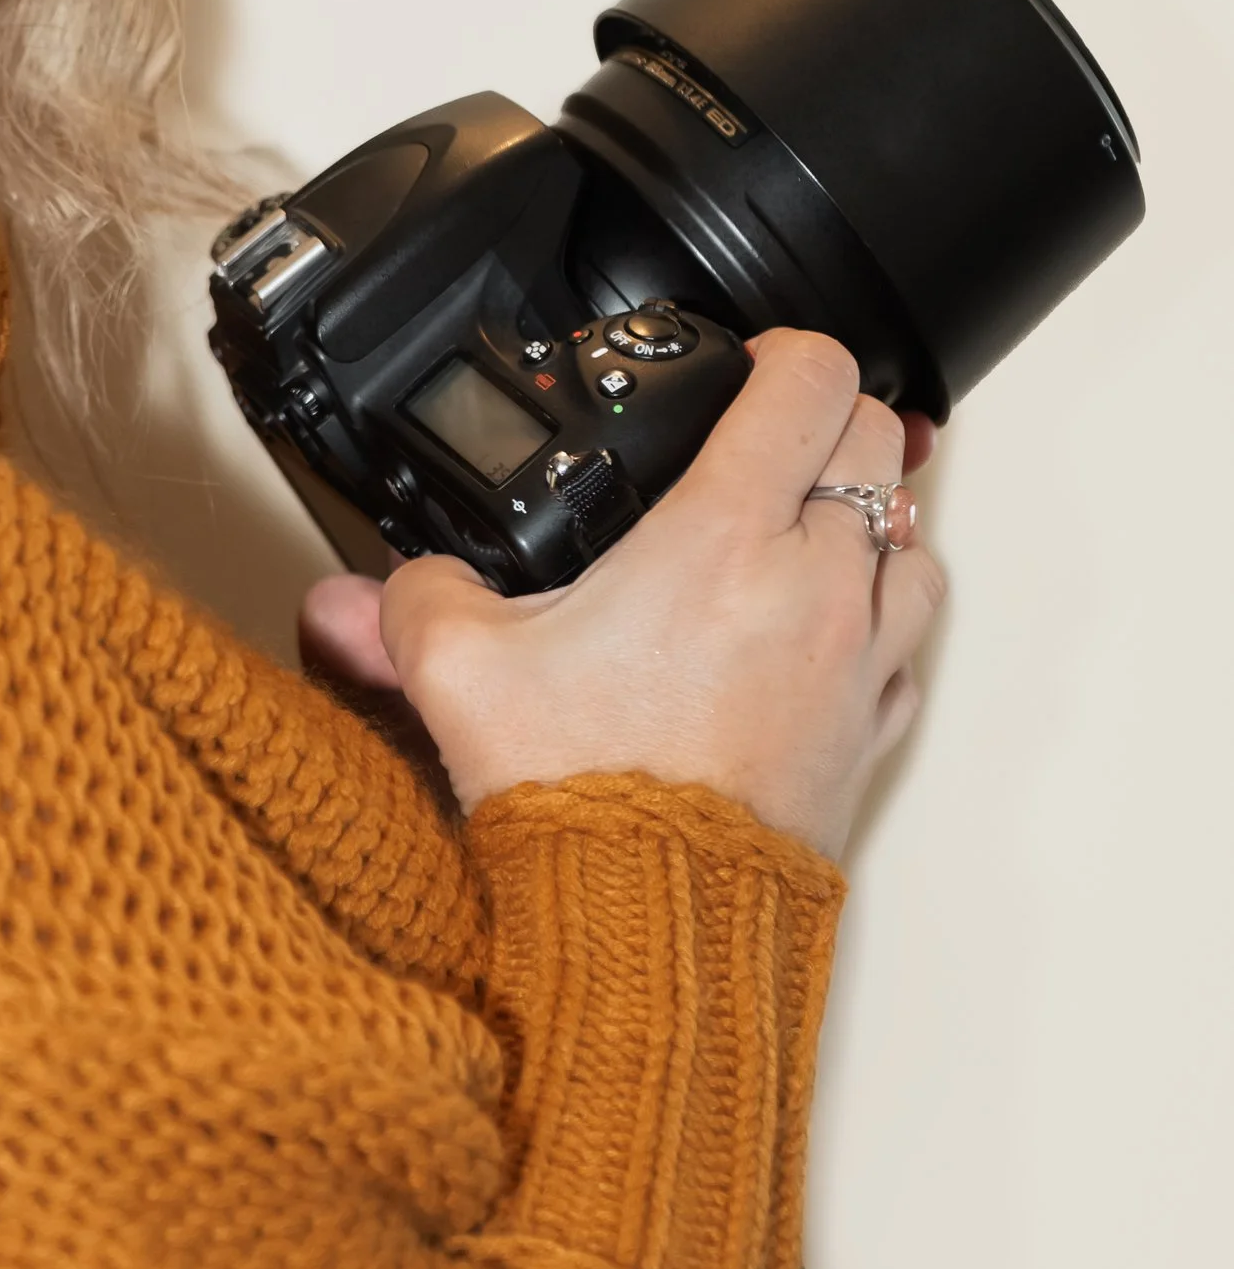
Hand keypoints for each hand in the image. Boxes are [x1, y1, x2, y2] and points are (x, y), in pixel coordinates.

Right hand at [298, 333, 946, 860]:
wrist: (649, 920)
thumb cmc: (583, 792)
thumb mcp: (459, 672)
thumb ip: (408, 603)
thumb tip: (355, 592)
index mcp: (723, 537)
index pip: (810, 379)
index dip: (782, 349)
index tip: (746, 364)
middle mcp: (813, 583)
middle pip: (877, 439)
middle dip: (826, 419)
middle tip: (768, 435)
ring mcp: (858, 657)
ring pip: (914, 535)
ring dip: (869, 513)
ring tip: (804, 525)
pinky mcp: (870, 728)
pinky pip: (910, 639)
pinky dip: (881, 610)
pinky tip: (825, 624)